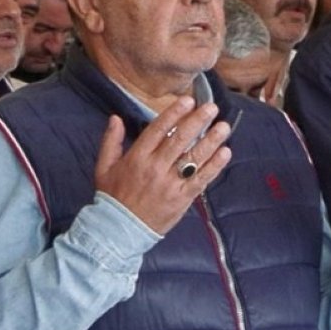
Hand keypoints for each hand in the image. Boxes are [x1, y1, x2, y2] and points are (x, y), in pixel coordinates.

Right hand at [93, 97, 233, 234]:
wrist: (120, 229)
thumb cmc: (113, 196)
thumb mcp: (104, 166)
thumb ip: (111, 140)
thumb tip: (115, 117)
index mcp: (136, 157)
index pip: (158, 130)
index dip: (174, 114)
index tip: (188, 100)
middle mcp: (155, 168)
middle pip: (179, 140)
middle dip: (197, 122)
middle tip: (212, 108)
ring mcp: (170, 183)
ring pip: (193, 158)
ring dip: (211, 141)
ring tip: (224, 127)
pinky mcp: (183, 198)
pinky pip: (201, 179)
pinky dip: (214, 166)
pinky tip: (226, 153)